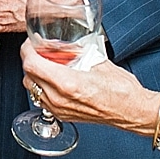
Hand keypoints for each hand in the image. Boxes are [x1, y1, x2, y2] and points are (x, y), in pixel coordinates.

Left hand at [20, 39, 159, 136]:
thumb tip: (66, 42)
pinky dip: (42, 87)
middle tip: (38, 50)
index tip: (31, 43)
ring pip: (32, 89)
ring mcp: (60, 110)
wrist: (132, 111)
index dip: (27, 49)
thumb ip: (78, 51)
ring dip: (35, 74)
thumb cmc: (121, 89)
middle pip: (28, 76)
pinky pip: (42, 99)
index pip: (32, 64)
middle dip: (30, 60)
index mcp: (68, 83)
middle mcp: (60, 99)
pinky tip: (54, 79)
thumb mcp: (98, 60)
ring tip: (46, 64)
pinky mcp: (63, 116)